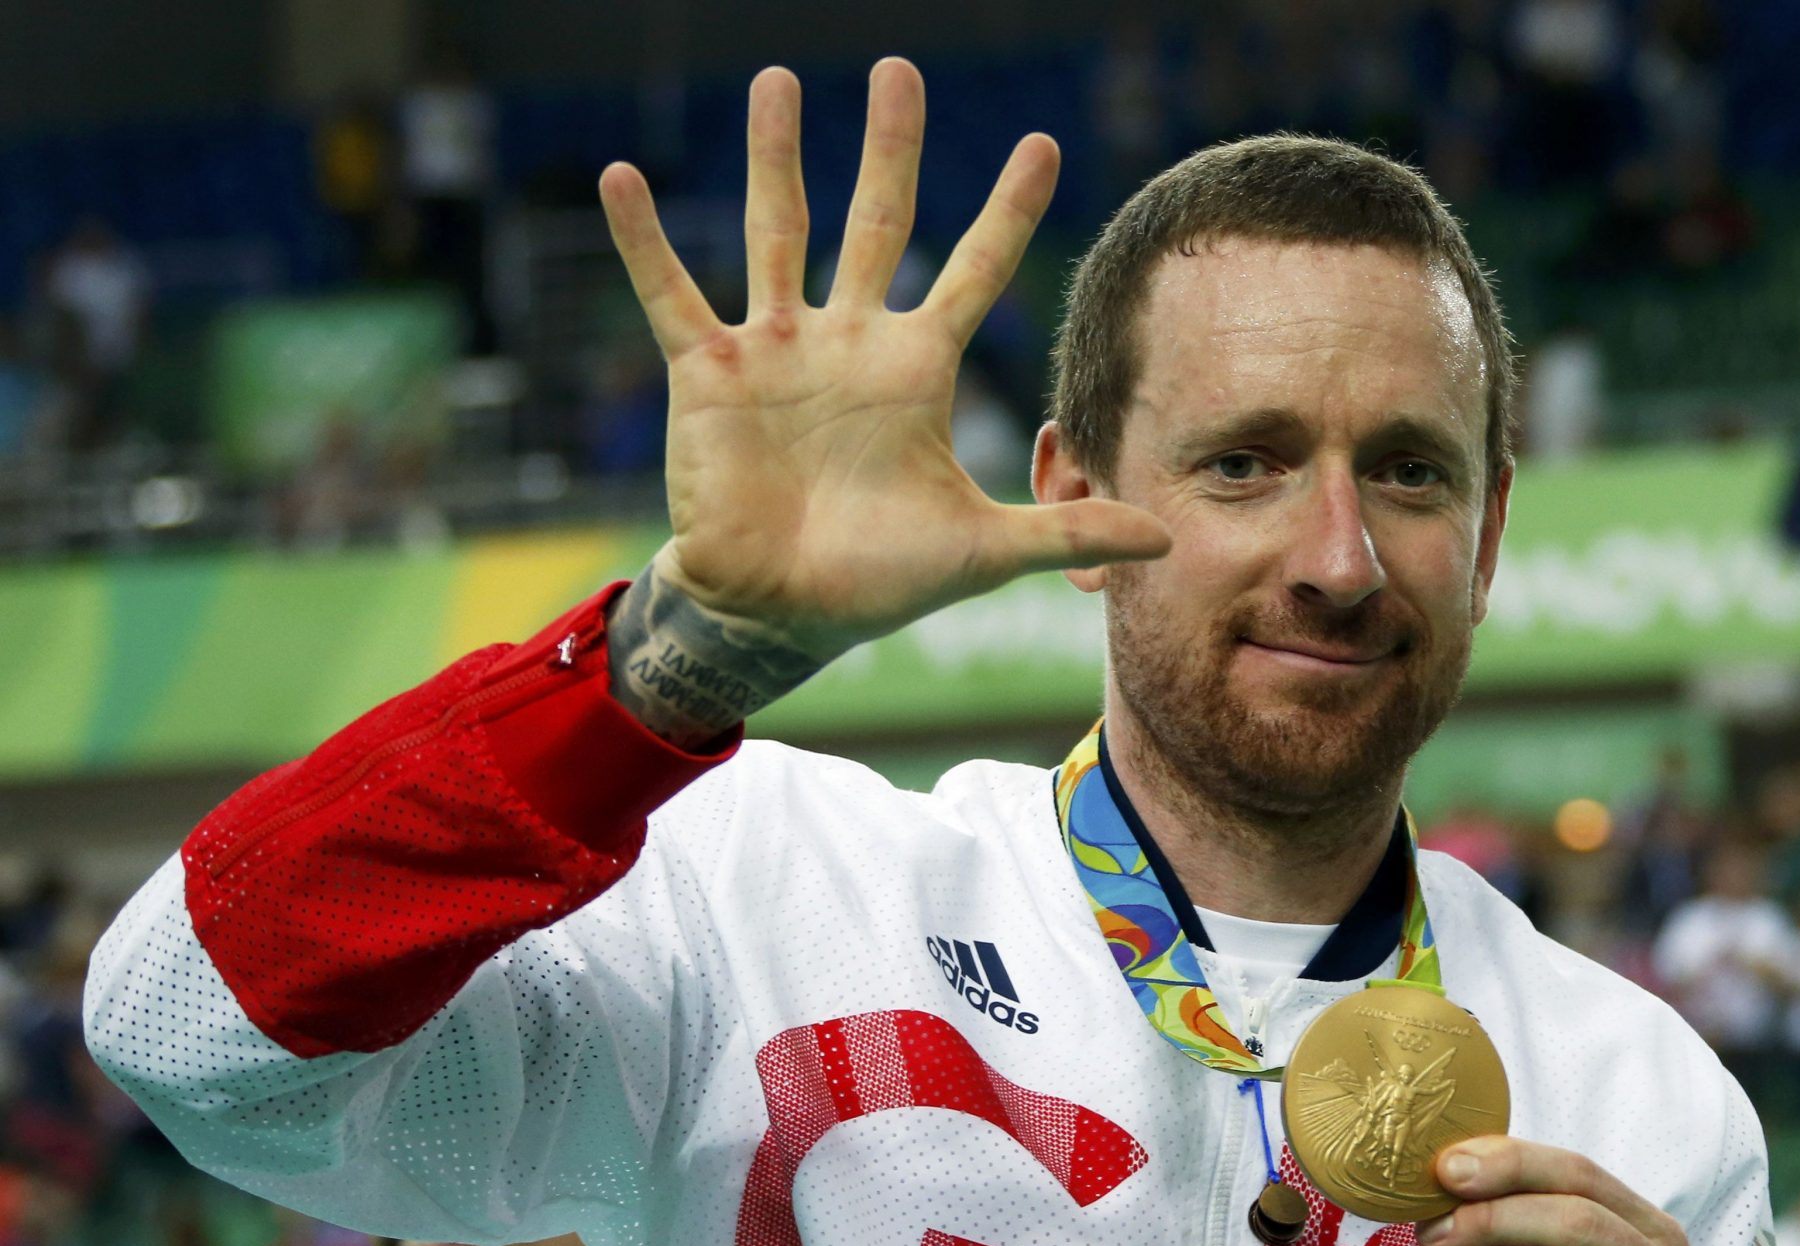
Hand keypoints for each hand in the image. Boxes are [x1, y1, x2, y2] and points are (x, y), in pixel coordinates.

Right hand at [597, 59, 1170, 666]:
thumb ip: (1068, 531)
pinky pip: (671, 295)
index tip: (1043, 145)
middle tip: (898, 70)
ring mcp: (776, 350)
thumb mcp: (983, 551)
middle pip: (877, 224)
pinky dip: (643, 242)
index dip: (1007, 212)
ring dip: (776, 158)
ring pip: (779, 232)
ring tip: (779, 81)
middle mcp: (850, 342)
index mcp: (916, 370)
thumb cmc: (879, 581)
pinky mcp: (709, 375)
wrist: (781, 613)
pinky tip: (620, 177)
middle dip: (891, 150)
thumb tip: (1170, 544)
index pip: (976, 272)